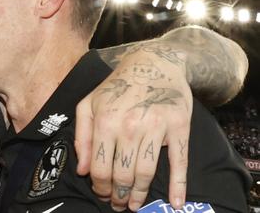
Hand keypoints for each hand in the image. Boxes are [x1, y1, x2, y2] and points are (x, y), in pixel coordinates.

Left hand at [75, 50, 192, 211]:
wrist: (154, 63)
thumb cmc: (117, 86)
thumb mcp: (88, 104)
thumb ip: (81, 136)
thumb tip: (82, 170)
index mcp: (105, 121)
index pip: (100, 167)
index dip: (100, 186)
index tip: (102, 193)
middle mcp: (129, 126)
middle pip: (122, 174)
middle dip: (118, 195)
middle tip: (118, 204)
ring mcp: (156, 128)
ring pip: (146, 173)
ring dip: (139, 195)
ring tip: (134, 205)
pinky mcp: (179, 128)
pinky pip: (179, 162)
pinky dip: (179, 186)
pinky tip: (176, 203)